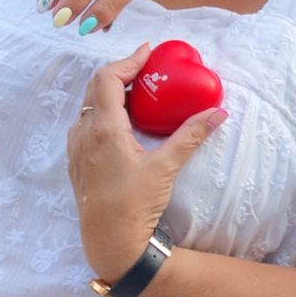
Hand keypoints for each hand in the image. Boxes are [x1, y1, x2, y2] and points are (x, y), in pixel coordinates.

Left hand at [67, 45, 226, 281]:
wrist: (111, 243)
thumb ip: (191, 135)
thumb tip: (218, 112)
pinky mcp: (77, 163)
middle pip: (95, 87)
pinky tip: (121, 122)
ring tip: (135, 91)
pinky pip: (84, 124)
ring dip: (108, 91)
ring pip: (88, 106)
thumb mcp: (167, 167)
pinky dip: (101, 111)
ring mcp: (77, 149)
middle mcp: (85, 134)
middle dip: (120, 72)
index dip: (128, 60)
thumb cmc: (136, 205)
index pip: (108, 79)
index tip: (148, 53)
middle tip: (145, 68)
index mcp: (104, 130)